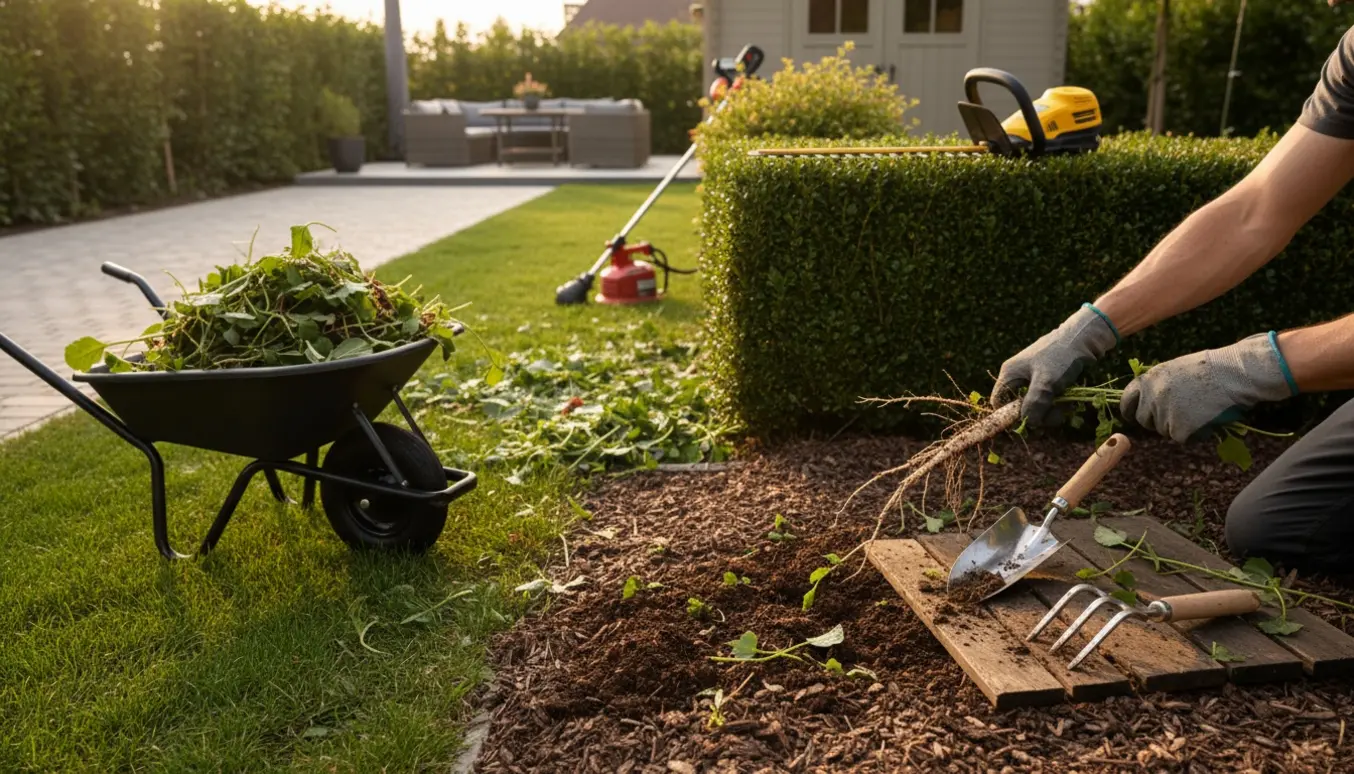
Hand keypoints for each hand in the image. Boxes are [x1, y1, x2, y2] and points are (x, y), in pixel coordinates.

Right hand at [991, 304, 1120, 425]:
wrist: (1084, 338)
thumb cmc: (1061, 357)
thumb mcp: (1046, 383)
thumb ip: (1034, 404)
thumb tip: (1028, 423)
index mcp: (1011, 374)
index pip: (999, 402)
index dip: (1010, 415)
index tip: (1029, 423)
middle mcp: (1018, 376)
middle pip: (1020, 406)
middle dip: (1039, 414)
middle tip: (1057, 414)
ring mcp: (1033, 377)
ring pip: (1036, 404)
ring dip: (1052, 410)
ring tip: (1067, 406)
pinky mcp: (1047, 379)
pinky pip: (1047, 398)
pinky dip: (1058, 403)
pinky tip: (1069, 400)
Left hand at [1119, 333, 1297, 442]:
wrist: (1233, 374)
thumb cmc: (1209, 369)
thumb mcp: (1174, 369)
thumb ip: (1158, 385)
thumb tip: (1147, 402)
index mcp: (1148, 380)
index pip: (1127, 401)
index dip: (1130, 410)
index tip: (1132, 416)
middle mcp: (1151, 398)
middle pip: (1144, 420)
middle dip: (1157, 421)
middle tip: (1177, 416)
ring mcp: (1164, 414)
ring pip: (1164, 430)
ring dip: (1178, 426)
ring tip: (1199, 410)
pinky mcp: (1179, 429)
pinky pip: (1182, 438)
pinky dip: (1194, 433)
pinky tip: (1206, 418)